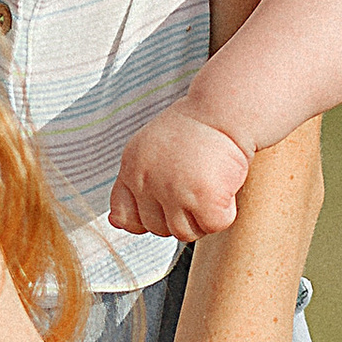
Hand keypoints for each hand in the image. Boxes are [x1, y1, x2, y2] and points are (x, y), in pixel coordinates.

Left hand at [109, 107, 253, 240]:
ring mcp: (174, 190)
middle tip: (197, 186)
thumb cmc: (195, 127)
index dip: (144, 218)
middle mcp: (147, 180)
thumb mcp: (152, 147)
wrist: (226, 108)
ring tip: (212, 188)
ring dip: (202, 218)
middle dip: (179, 215)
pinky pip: (213, 225)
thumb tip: (115, 223)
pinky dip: (224, 213)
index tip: (165, 204)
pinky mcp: (204, 197)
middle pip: (157, 228)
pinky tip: (226, 188)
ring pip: (184, 233)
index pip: (123, 215)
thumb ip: (136, 183)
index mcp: (132, 166)